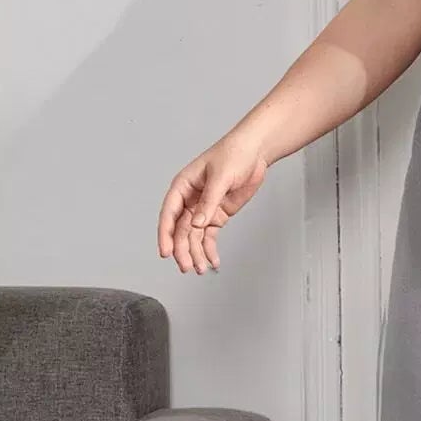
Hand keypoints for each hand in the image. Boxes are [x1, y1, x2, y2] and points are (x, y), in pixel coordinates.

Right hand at [157, 132, 268, 274]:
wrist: (255, 152)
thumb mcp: (220, 177)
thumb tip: (196, 224)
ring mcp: (203, 209)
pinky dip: (209, 249)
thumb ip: (209, 201)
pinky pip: (209, 236)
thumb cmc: (233, 155)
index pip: (169, 214)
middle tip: (186, 266)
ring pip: (194, 236)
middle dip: (182, 249)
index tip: (166, 252)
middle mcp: (189, 200)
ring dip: (196, 253)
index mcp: (183, 186)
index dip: (165, 234)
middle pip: (180, 230)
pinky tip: (212, 262)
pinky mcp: (217, 215)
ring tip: (199, 269)